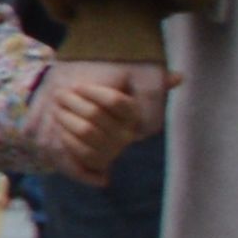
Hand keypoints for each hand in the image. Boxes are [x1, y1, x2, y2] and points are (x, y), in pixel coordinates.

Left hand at [31, 61, 167, 185]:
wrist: (79, 118)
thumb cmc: (99, 96)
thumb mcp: (120, 81)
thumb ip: (151, 80)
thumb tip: (180, 77)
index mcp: (134, 113)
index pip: (114, 101)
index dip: (92, 92)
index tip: (78, 86)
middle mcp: (127, 133)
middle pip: (94, 115)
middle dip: (72, 102)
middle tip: (61, 94)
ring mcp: (113, 148)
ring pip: (85, 132)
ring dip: (66, 118)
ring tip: (58, 108)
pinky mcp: (98, 161)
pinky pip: (81, 151)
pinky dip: (66, 137)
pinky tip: (61, 126)